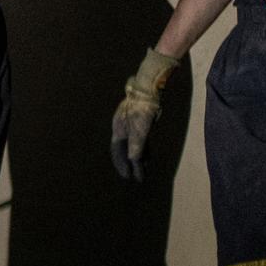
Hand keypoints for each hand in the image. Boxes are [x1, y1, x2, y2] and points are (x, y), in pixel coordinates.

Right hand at [111, 48, 179, 181]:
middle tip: (133, 176)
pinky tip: (148, 156)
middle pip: (123, 149)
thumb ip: (136, 145)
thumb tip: (133, 160)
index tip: (127, 176)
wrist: (149, 89)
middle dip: (128, 164)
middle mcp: (121, 128)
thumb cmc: (143, 108)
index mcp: (118, 129)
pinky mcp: (140, 121)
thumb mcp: (140, 129)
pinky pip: (140, 139)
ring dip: (137, 157)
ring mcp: (130, 124)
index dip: (121, 164)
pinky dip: (143, 149)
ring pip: (132, 145)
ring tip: (142, 169)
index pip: (117, 151)